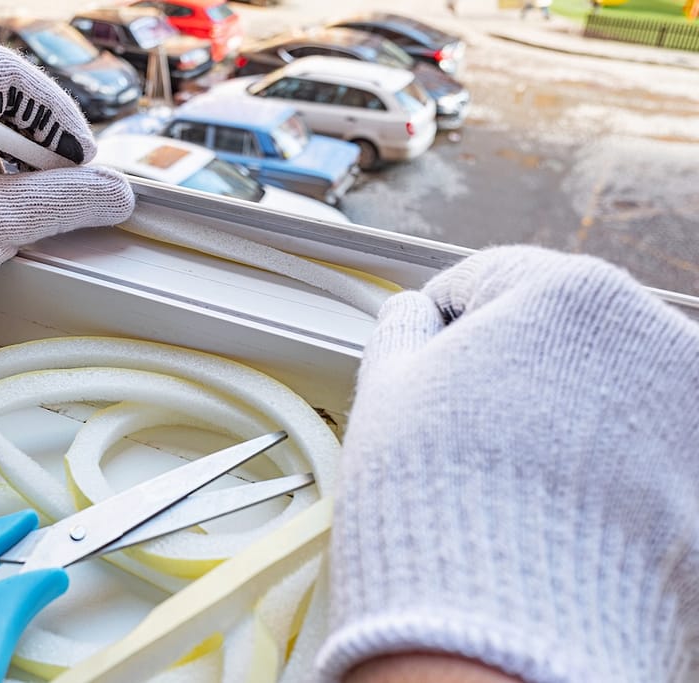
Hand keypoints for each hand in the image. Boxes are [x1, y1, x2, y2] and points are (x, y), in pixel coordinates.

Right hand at [318, 246, 698, 681]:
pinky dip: (602, 465)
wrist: (505, 627)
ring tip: (511, 477)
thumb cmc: (440, 500)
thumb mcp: (389, 384)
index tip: (427, 365)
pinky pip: (640, 449)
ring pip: (603, 389)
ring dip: (560, 414)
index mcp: (574, 292)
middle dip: (509, 368)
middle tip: (464, 430)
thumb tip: (415, 315)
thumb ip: (403, 325)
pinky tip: (554, 505)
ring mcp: (695, 411)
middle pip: (557, 332)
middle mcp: (658, 336)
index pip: (489, 281)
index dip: (442, 325)